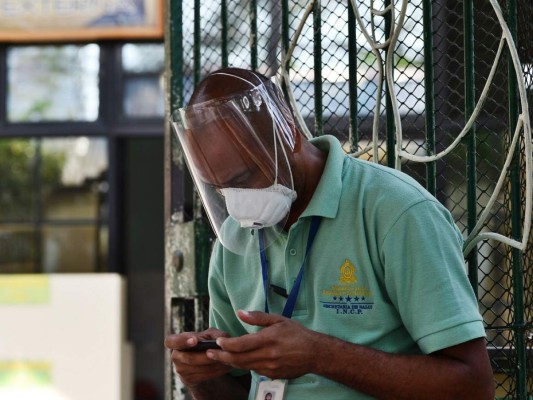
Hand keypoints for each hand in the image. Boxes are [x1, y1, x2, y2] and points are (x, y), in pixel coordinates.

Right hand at [165, 328, 232, 385]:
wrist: (202, 361)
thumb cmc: (204, 343)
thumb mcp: (209, 335)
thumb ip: (215, 334)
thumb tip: (223, 339)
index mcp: (176, 342)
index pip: (170, 342)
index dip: (181, 341)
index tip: (195, 340)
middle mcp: (176, 356)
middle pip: (189, 358)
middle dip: (205, 356)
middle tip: (218, 352)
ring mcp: (181, 370)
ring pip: (199, 368)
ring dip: (215, 364)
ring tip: (227, 358)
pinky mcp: (189, 379)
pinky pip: (204, 375)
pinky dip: (217, 370)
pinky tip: (226, 365)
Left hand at [206, 310, 320, 379]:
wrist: (315, 353)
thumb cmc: (296, 334)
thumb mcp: (278, 319)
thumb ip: (257, 317)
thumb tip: (240, 312)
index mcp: (268, 339)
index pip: (241, 344)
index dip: (227, 344)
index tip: (217, 342)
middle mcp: (268, 355)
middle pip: (239, 358)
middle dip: (222, 357)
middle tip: (209, 354)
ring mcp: (270, 367)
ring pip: (244, 366)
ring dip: (230, 363)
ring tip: (218, 358)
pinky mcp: (272, 375)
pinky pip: (254, 371)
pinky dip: (244, 366)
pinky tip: (238, 361)